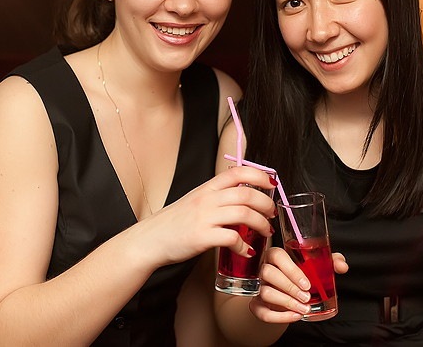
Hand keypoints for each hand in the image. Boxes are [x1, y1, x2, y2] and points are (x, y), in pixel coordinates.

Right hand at [136, 166, 276, 265]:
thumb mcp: (195, 201)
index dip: (259, 175)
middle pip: (246, 193)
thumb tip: (242, 197)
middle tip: (272, 214)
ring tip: (265, 232)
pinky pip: (232, 239)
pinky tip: (246, 251)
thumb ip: (216, 197)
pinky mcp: (201, 238)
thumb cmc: (174, 223)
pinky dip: (244, 246)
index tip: (272, 184)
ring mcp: (204, 218)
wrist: (150, 240)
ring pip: (244, 214)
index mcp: (207, 188)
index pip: (238, 172)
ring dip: (261, 224)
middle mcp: (207, 199)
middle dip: (266, 203)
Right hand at [248, 247, 347, 322]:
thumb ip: (329, 262)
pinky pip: (262, 312)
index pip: (277, 255)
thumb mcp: (314, 267)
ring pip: (265, 292)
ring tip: (304, 308)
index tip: (307, 283)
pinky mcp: (256, 305)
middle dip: (290, 287)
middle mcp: (263, 269)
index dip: (291, 269)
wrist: (285, 295)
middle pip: (268, 273)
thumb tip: (342, 265)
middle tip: (307, 297)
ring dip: (286, 302)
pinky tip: (295, 316)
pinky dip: (280, 317)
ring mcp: (258, 288)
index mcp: (275, 256)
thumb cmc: (299, 277)